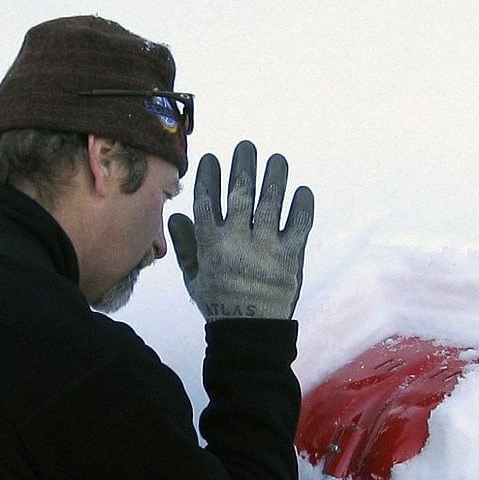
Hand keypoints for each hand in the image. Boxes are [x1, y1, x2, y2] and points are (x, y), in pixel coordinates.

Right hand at [168, 140, 313, 320]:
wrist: (249, 332)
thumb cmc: (218, 303)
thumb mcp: (193, 277)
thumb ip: (184, 245)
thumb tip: (177, 215)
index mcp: (211, 244)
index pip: (207, 199)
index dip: (210, 175)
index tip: (214, 158)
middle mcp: (237, 240)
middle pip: (240, 192)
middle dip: (244, 165)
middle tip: (247, 147)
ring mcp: (265, 247)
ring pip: (271, 201)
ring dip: (275, 175)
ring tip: (277, 159)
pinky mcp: (290, 256)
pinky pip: (299, 224)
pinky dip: (301, 205)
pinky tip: (301, 191)